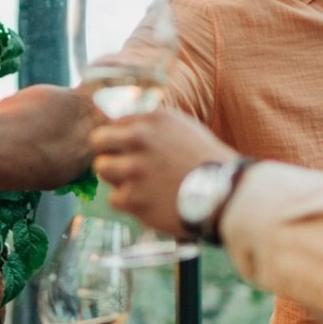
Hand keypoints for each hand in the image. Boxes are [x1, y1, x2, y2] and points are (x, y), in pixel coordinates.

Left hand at [89, 110, 237, 235]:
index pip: (113, 124)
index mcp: (152, 120)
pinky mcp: (132, 197)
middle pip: (98, 143)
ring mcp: (134, 169)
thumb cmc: (206, 162)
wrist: (224, 194)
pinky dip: (129, 203)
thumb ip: (152, 125)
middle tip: (124, 166)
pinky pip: (114, 198)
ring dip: (117, 178)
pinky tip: (150, 201)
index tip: (128, 150)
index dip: (119, 139)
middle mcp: (139, 139)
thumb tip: (123, 125)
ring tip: (141, 185)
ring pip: (102, 170)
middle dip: (109, 154)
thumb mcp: (182, 128)